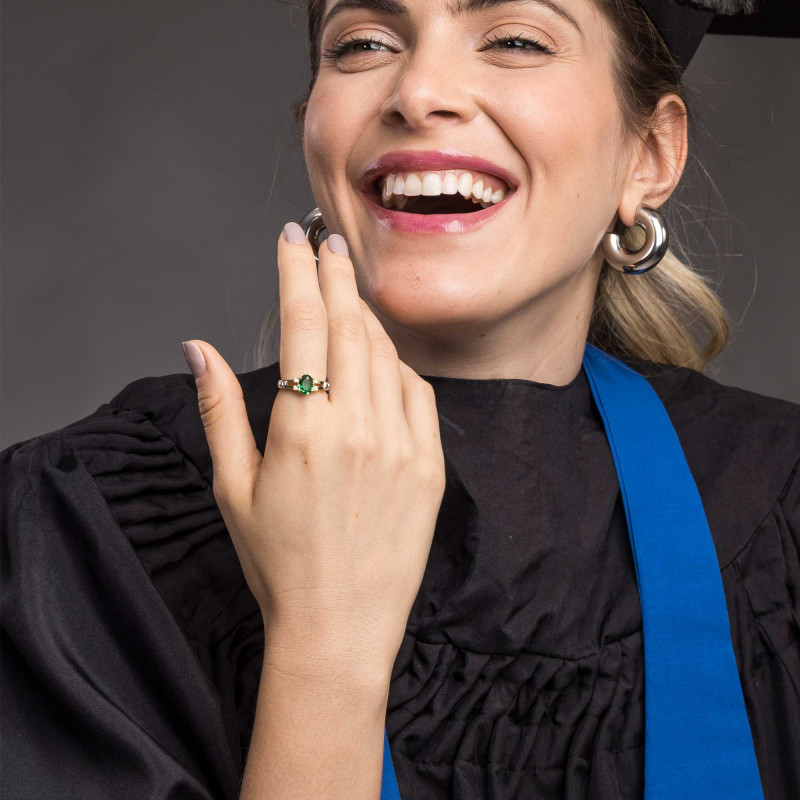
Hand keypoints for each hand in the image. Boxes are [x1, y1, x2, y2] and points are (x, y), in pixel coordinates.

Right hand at [183, 224, 445, 682]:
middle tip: (327, 243)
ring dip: (364, 315)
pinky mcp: (431, 465)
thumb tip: (198, 346)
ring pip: (386, 353)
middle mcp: (358, 426)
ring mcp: (402, 444)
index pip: (302, 323)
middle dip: (335, 275)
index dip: (297, 272)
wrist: (340, 626)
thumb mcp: (233, 487)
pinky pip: (418, 392)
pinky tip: (380, 358)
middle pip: (349, 325)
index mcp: (302, 428)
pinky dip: (397, 364)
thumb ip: (218, 408)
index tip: (293, 237)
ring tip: (346, 295)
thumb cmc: (278, 562)